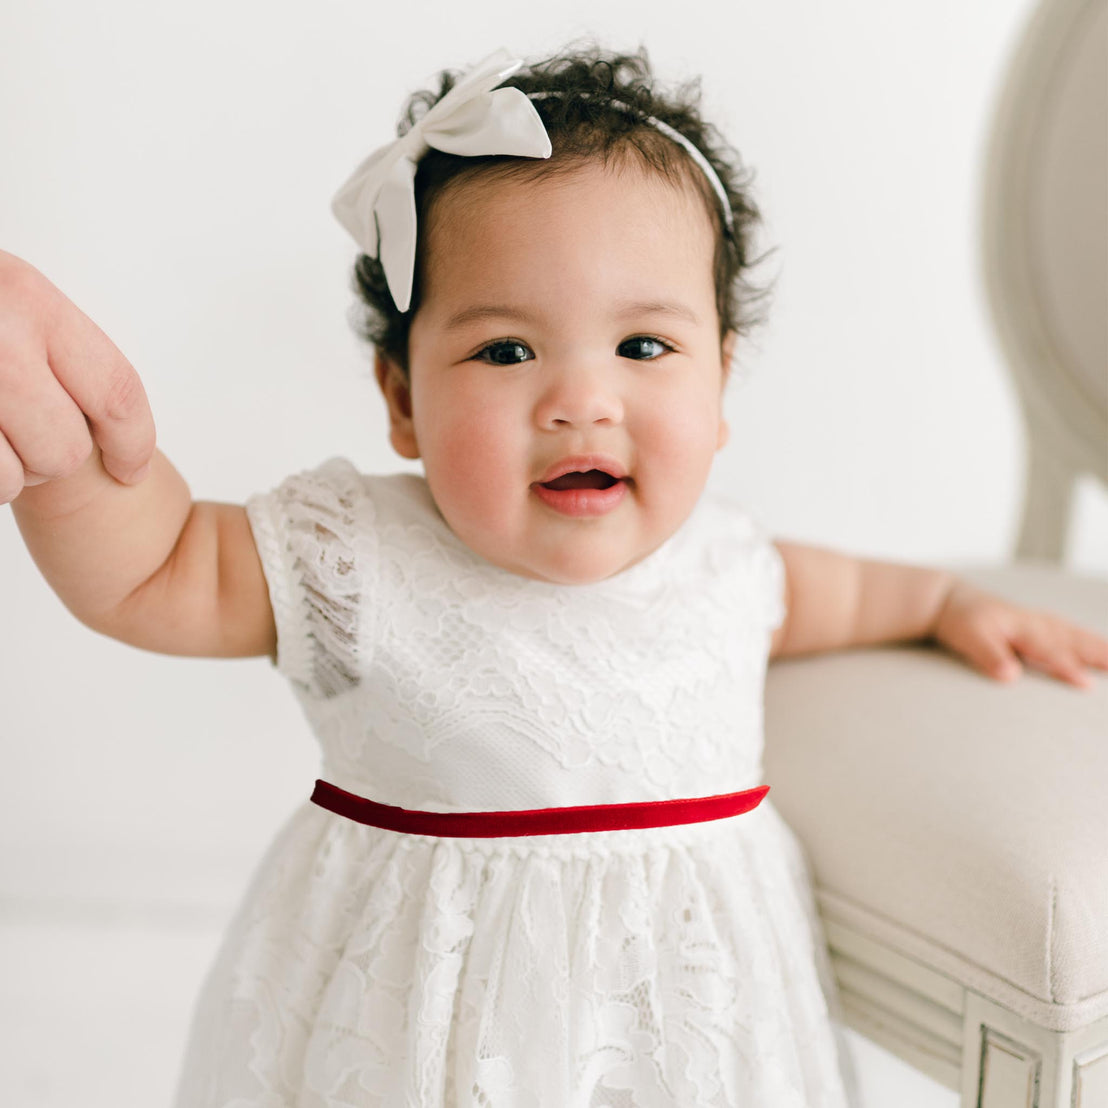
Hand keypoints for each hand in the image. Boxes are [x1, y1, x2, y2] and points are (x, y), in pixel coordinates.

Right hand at [0, 249, 154, 503]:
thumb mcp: (7, 298)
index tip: (131, 468)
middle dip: (49, 458)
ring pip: (12, 479)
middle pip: (66, 450)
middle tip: (16, 433)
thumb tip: (119, 432)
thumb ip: (51, 346)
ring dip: (2, 473)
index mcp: (26, 299)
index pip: (115, 392)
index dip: (133, 443)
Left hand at [931, 578, 1107, 689]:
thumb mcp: (968, 637)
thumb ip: (989, 655)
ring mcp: (1040, 622)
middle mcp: (1036, 623)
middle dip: (1099, 655)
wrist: (951, 600)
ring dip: (1099, 647)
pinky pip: (1070, 632)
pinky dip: (1089, 640)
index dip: (1067, 667)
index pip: (1048, 650)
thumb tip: (1010, 676)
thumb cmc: (962, 620)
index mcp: (1021, 626)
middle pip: (1073, 640)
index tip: (1086, 684)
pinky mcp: (1040, 624)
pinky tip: (1101, 648)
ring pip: (1075, 635)